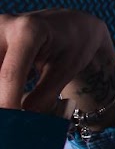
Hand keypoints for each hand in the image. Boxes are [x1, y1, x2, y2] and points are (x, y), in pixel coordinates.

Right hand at [0, 10, 114, 117]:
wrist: (71, 24)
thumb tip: (23, 122)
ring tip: (14, 105)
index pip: (9, 73)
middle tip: (13, 119)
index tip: (12, 123)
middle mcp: (3, 26)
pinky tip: (9, 93)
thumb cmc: (73, 45)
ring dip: (3, 91)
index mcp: (28, 30)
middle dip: (3, 97)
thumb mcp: (65, 71)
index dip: (7, 101)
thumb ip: (43, 96)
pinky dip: (1, 85)